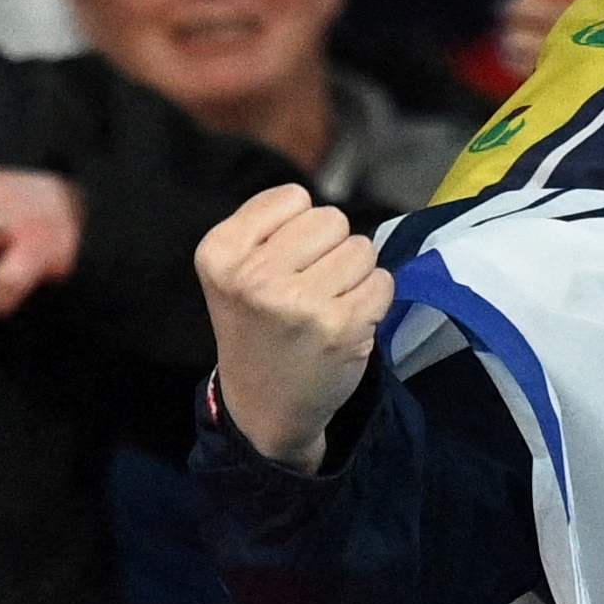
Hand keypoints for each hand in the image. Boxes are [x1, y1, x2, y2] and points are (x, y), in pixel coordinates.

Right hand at [198, 184, 391, 464]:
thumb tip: (318, 202)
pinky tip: (345, 323)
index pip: (293, 197)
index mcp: (220, 253)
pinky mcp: (340, 327)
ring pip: (362, 248)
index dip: (299, 227)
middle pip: (332, 219)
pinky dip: (373, 299)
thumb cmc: (256, 328)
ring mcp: (299, 303)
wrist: (263, 406)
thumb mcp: (232, 270)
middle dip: (331, 248)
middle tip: (310, 287)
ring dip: (354, 274)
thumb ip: (266, 226)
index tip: (282, 262)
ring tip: (326, 305)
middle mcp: (254, 276)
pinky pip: (383, 281)